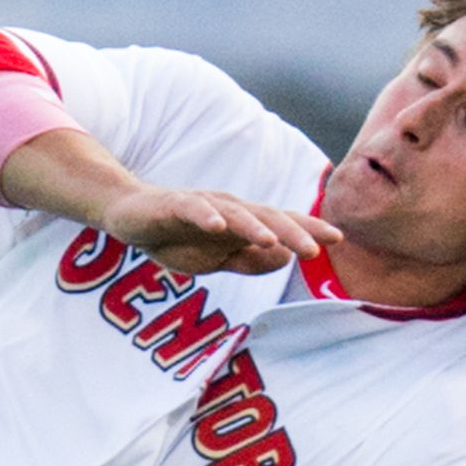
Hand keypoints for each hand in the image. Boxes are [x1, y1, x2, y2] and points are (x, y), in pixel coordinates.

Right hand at [100, 186, 341, 277]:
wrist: (129, 215)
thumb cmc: (176, 236)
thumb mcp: (216, 259)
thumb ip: (249, 260)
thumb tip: (285, 257)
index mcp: (241, 223)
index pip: (280, 224)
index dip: (307, 229)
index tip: (336, 238)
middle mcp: (228, 209)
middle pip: (265, 217)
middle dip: (291, 232)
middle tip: (314, 249)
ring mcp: (202, 205)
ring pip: (234, 213)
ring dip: (254, 226)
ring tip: (273, 240)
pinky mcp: (172, 205)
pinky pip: (191, 209)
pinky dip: (205, 216)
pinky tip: (217, 226)